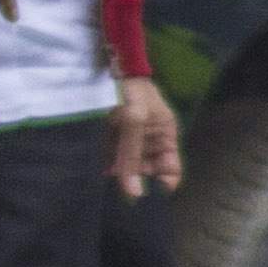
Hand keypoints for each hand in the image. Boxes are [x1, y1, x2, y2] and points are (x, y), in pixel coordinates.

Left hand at [111, 76, 181, 195]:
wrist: (111, 67)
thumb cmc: (132, 89)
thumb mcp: (134, 120)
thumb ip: (132, 155)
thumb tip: (132, 193)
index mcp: (165, 137)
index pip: (171, 170)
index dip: (162, 186)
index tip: (147, 199)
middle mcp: (150, 143)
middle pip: (146, 173)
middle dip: (135, 183)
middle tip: (120, 196)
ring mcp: (130, 142)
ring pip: (127, 169)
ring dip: (117, 177)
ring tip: (106, 188)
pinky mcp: (111, 140)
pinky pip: (111, 159)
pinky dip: (105, 167)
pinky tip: (96, 176)